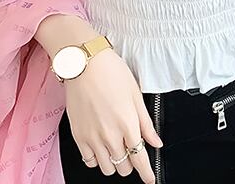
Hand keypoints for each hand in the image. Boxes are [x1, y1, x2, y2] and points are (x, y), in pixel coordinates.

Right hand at [63, 48, 162, 182]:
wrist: (83, 63)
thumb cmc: (111, 72)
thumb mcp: (135, 94)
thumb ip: (146, 122)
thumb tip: (156, 142)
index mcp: (127, 123)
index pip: (140, 159)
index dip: (147, 173)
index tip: (149, 179)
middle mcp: (109, 134)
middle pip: (124, 167)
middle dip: (130, 162)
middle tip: (130, 148)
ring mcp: (92, 137)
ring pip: (106, 168)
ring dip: (114, 162)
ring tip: (115, 146)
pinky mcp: (78, 135)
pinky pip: (88, 160)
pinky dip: (96, 159)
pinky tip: (100, 146)